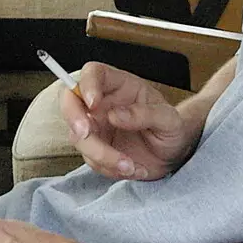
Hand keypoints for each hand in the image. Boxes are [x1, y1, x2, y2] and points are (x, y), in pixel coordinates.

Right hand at [60, 62, 200, 180]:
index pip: (93, 73)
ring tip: (131, 166)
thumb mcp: (168, 119)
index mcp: (119, 85)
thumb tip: (116, 115)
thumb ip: (145, 113)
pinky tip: (133, 169)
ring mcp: (96, 127)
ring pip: (78, 136)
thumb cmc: (171, 129)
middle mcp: (102, 104)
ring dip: (102, 155)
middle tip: (87, 134)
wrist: (172, 155)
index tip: (94, 103)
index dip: (87, 84)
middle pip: (70, 100)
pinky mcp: (95, 149)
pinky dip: (110, 169)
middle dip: (74, 118)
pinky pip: (91, 159)